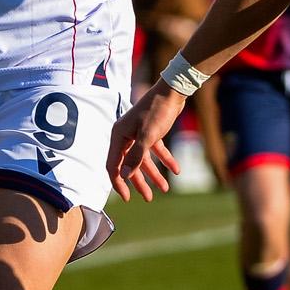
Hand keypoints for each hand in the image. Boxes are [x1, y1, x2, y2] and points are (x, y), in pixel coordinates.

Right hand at [106, 82, 186, 201]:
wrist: (173, 91)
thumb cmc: (157, 111)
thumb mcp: (147, 136)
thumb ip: (136, 157)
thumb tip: (125, 176)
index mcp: (119, 137)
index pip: (113, 165)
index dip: (119, 183)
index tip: (128, 198)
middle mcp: (126, 136)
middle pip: (130, 165)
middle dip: (139, 182)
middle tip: (148, 198)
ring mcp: (138, 134)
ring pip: (144, 159)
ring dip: (154, 174)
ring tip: (165, 189)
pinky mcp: (151, 132)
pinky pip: (156, 150)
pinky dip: (165, 160)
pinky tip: (176, 170)